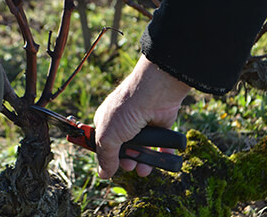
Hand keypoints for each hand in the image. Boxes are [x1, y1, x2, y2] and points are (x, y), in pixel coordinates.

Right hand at [94, 55, 190, 178]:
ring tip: (144, 168)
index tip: (111, 167)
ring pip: (142, 150)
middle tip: (130, 165)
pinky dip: (162, 155)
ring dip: (144, 162)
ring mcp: (141, 125)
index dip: (107, 157)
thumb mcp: (108, 137)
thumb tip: (103, 173)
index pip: (104, 145)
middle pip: (124, 150)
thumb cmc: (126, 109)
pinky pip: (161, 145)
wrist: (154, 93)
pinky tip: (163, 161)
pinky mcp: (159, 126)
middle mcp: (123, 123)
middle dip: (127, 162)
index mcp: (105, 122)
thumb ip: (105, 157)